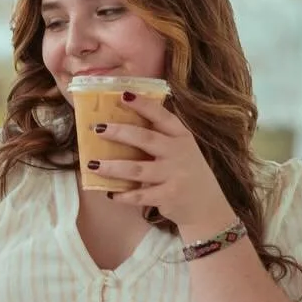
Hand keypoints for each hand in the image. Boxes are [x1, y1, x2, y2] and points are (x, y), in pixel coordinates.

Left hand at [89, 98, 235, 237]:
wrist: (209, 206)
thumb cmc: (186, 172)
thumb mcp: (181, 149)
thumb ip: (160, 137)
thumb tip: (120, 125)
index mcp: (181, 136)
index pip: (161, 116)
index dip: (143, 105)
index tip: (123, 95)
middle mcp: (179, 152)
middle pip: (146, 139)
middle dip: (120, 132)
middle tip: (98, 129)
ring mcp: (174, 175)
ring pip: (137, 169)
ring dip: (112, 167)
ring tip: (92, 164)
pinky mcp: (169, 196)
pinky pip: (140, 195)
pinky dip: (124, 195)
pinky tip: (111, 193)